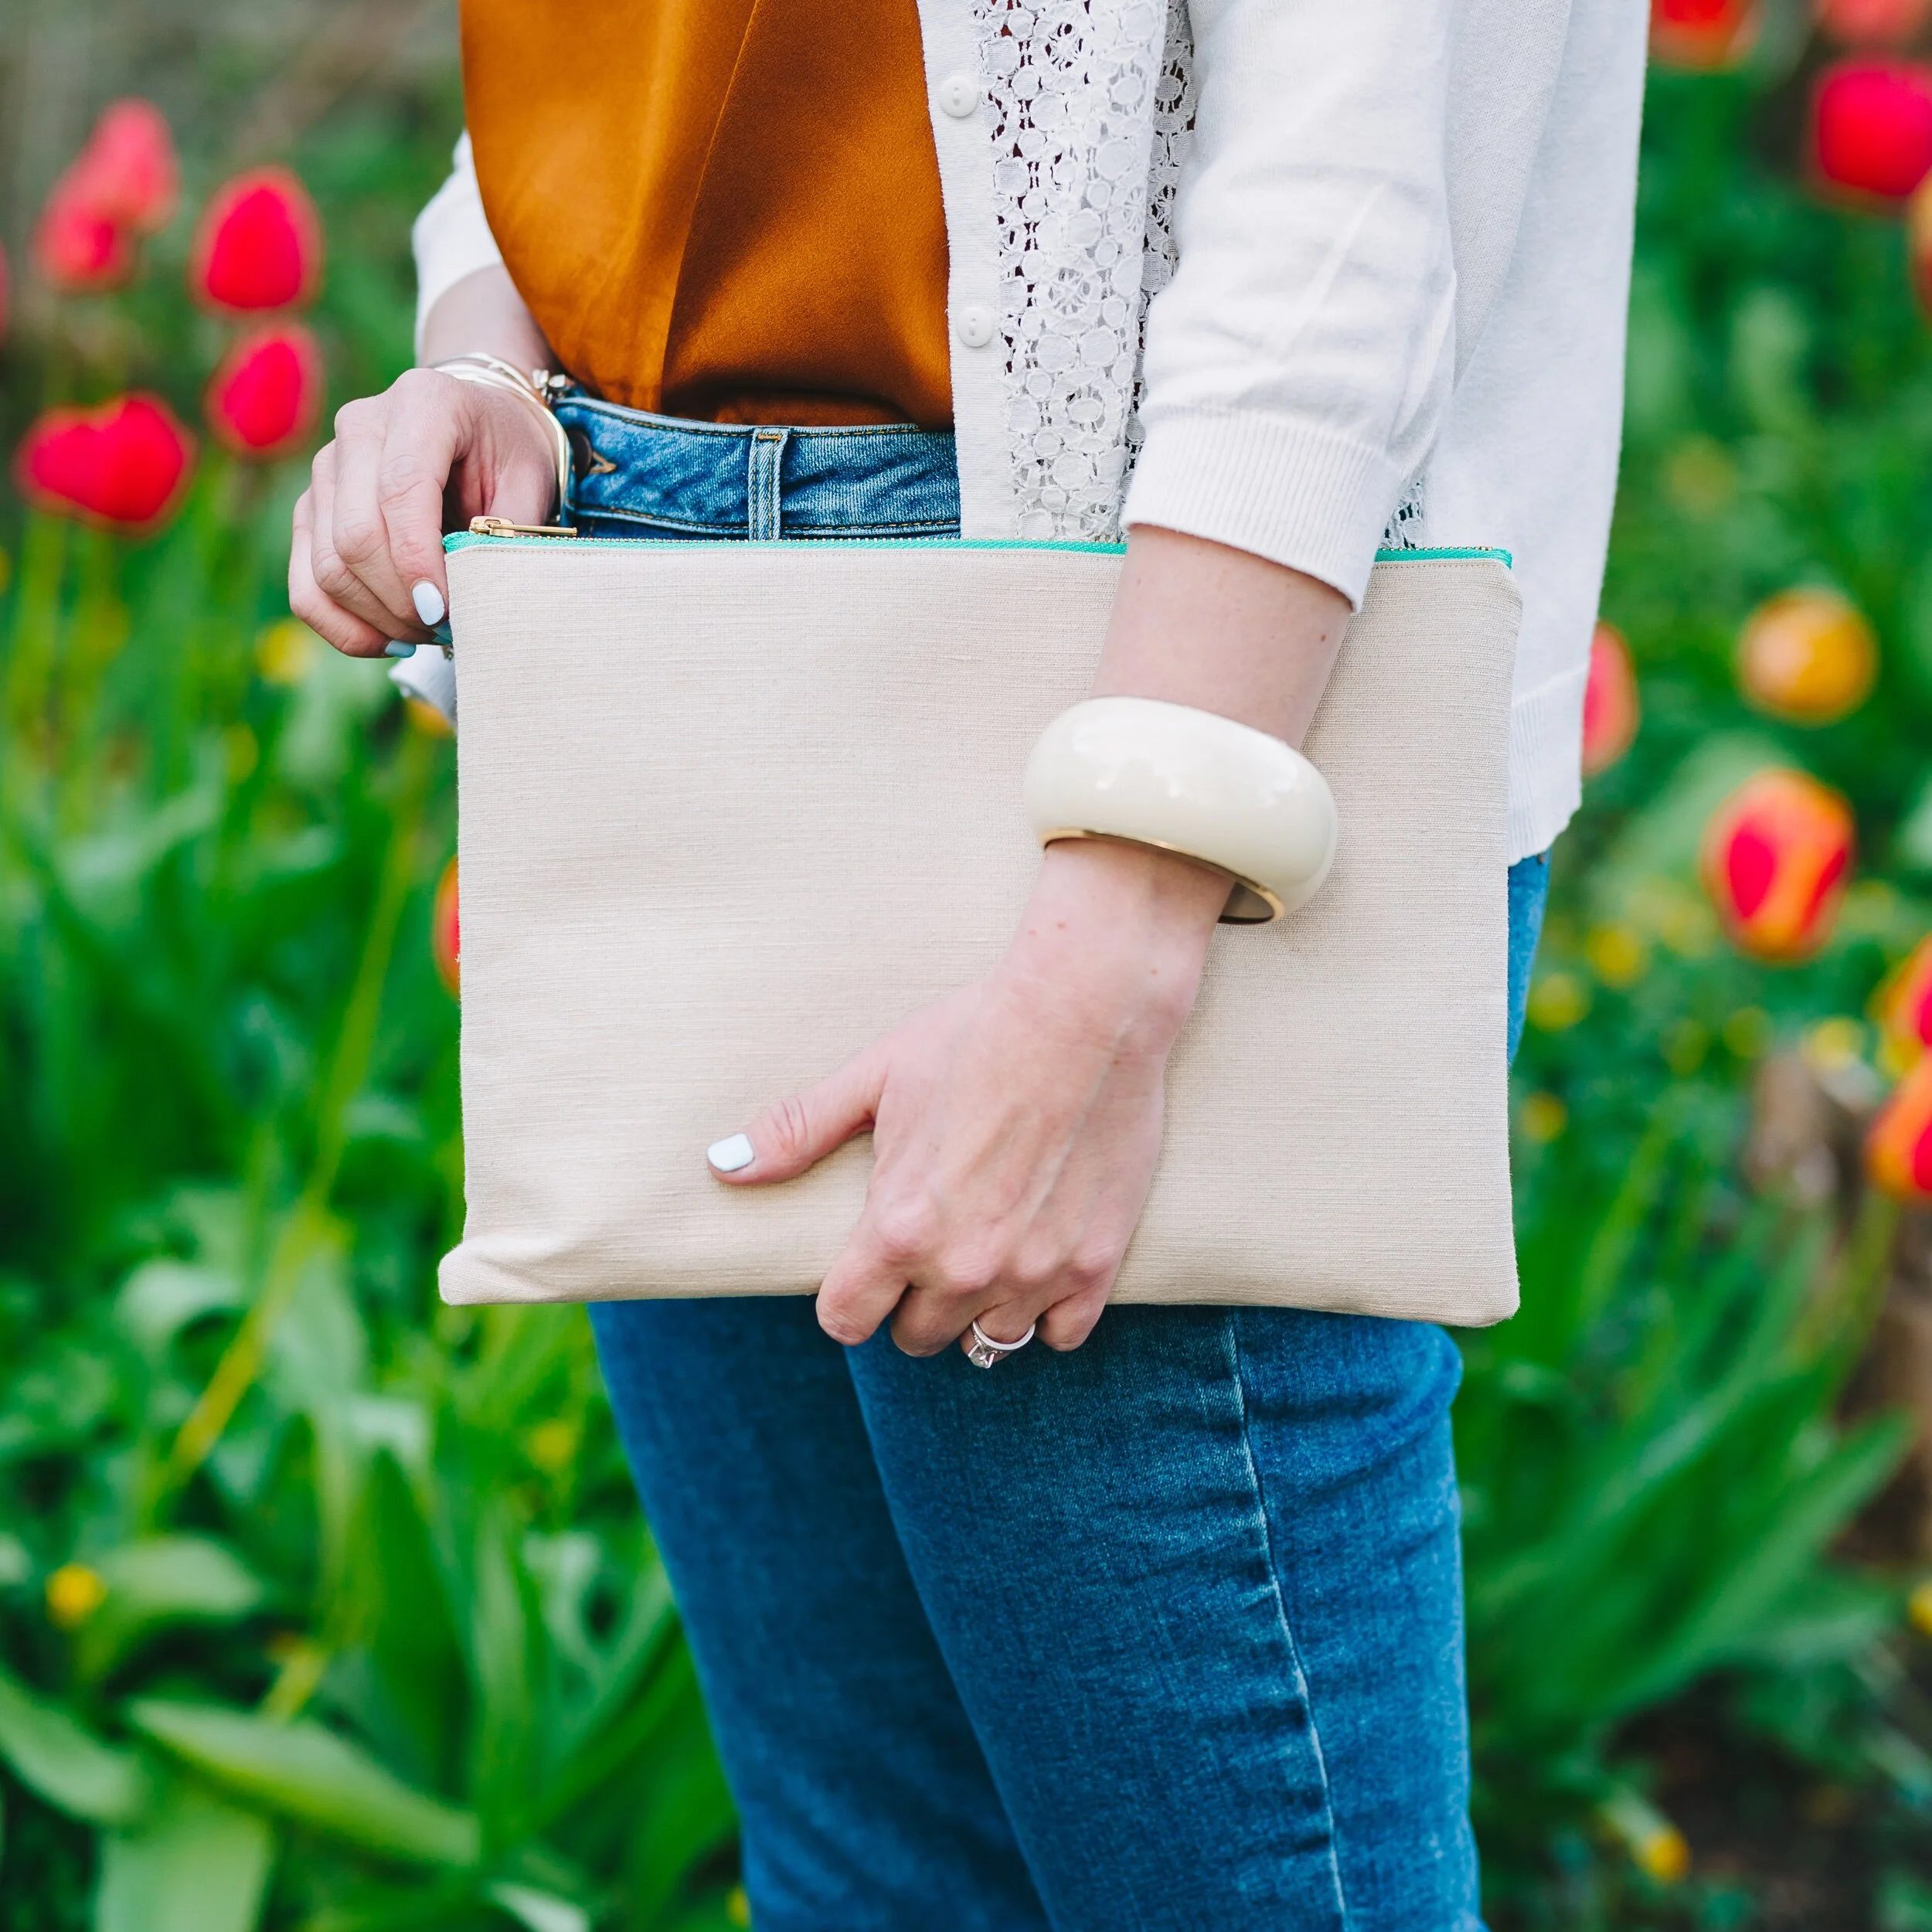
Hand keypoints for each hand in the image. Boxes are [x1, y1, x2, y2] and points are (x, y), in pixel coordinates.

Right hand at [289, 369, 557, 657]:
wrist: (477, 425)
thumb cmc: (508, 454)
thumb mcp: (530, 483)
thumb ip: (507, 534)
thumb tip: (476, 604)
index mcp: (422, 403)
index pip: (401, 490)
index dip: (418, 562)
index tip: (446, 611)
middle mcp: (360, 427)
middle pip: (355, 536)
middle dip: (402, 601)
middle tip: (449, 628)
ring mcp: (326, 468)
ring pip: (327, 567)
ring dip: (379, 618)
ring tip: (431, 631)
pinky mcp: (310, 509)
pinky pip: (306, 585)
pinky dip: (346, 626)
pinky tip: (392, 639)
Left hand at [712, 839, 1229, 1356]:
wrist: (1086, 1009)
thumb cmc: (971, 1033)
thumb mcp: (875, 1077)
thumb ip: (798, 1131)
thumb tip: (723, 1166)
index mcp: (899, 1229)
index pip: (846, 1321)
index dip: (849, 1296)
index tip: (866, 1266)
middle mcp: (964, 1266)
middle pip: (916, 1338)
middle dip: (912, 1300)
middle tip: (930, 1243)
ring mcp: (1035, 1272)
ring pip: (988, 1341)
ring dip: (978, 1307)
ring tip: (985, 1250)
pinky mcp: (1096, 1264)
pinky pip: (1061, 1334)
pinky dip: (1049, 1309)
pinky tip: (1040, 1260)